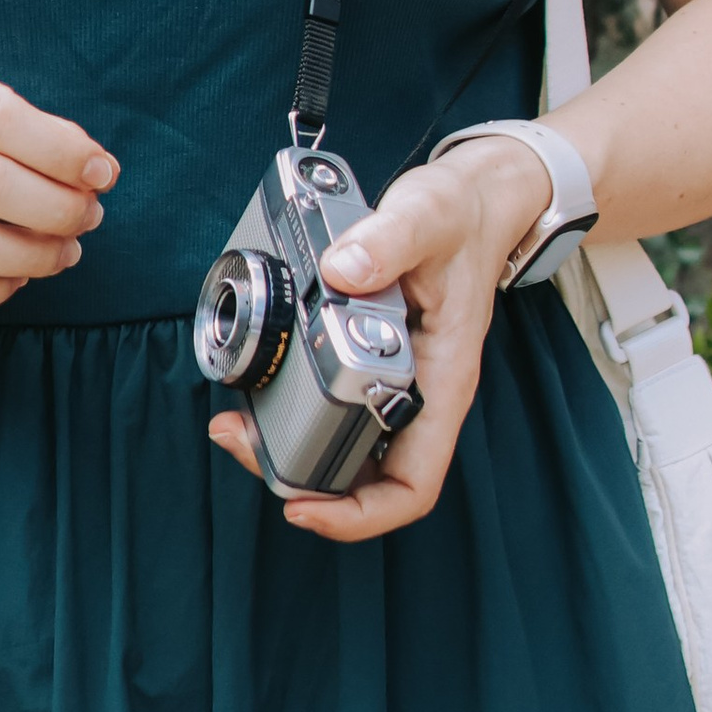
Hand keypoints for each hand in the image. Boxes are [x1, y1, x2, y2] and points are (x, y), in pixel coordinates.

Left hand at [207, 136, 547, 537]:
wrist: (476, 197)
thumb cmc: (463, 214)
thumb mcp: (429, 216)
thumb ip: (388, 240)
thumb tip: (340, 270)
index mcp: (445, 382)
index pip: (413, 486)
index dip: (360, 514)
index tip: (302, 506)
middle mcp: (421, 392)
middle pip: (365, 476)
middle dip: (301, 478)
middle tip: (238, 439)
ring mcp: (397, 378)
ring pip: (344, 442)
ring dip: (289, 444)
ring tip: (235, 420)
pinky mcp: (372, 353)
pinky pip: (334, 400)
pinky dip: (294, 403)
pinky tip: (258, 381)